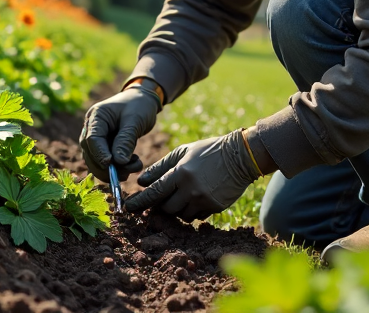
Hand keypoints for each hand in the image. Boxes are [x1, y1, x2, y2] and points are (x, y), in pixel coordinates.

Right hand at [78, 82, 160, 179]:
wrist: (142, 100)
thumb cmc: (139, 106)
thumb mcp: (135, 121)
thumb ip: (125, 140)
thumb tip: (118, 162)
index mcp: (96, 116)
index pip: (92, 139)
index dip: (100, 154)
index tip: (111, 164)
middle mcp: (91, 128)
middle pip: (90, 153)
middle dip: (107, 167)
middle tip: (129, 171)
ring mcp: (95, 138)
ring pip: (95, 162)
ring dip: (113, 170)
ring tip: (134, 166)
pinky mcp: (103, 146)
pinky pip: (104, 163)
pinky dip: (116, 169)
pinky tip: (132, 165)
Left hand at [124, 129, 259, 220]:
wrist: (240, 156)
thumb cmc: (207, 151)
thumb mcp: (182, 152)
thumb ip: (160, 167)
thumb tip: (141, 182)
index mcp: (181, 173)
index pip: (154, 192)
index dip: (140, 202)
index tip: (128, 207)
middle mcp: (191, 190)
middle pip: (166, 209)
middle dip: (161, 205)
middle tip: (163, 197)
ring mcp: (204, 200)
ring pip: (181, 215)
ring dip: (178, 208)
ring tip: (184, 193)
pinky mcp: (215, 208)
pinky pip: (197, 216)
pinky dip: (193, 210)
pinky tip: (198, 196)